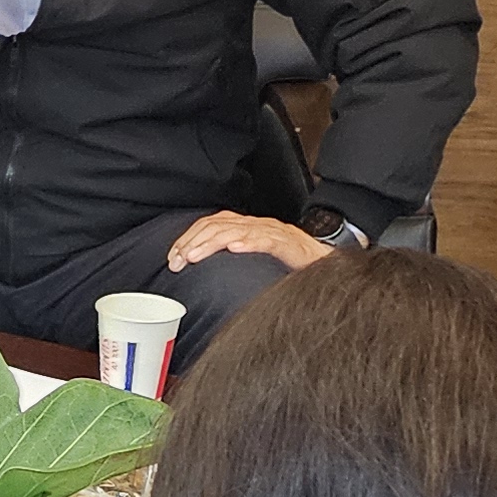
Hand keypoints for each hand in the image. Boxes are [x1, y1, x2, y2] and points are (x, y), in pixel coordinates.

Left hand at [162, 210, 329, 273]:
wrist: (324, 263)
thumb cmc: (288, 263)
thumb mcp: (252, 260)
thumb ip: (230, 261)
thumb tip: (199, 271)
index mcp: (246, 227)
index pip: (210, 225)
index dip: (188, 238)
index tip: (173, 257)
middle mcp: (256, 225)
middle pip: (217, 225)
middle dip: (193, 242)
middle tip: (178, 260)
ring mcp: (271, 232)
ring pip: (236, 231)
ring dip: (211, 243)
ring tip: (194, 256)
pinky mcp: (287, 243)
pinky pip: (266, 240)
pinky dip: (248, 243)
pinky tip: (234, 249)